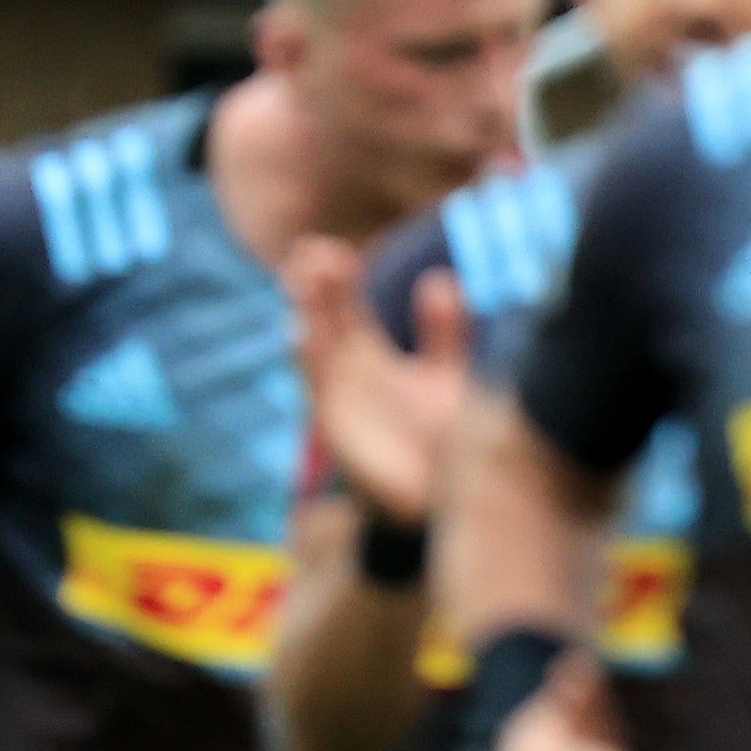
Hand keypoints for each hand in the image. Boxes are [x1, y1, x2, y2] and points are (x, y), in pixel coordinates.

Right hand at [286, 238, 466, 527]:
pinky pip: (318, 386)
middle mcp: (346, 371)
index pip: (343, 304)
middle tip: (315, 251)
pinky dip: (310, 358)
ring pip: (314, 343)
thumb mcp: (446, 378)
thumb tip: (441, 280)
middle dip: (315, 284)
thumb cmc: (440, 441)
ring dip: (308, 311)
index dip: (336, 275)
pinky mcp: (336, 423)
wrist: (441, 501)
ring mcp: (338, 395)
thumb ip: (443, 333)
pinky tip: (304, 331)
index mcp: (369, 355)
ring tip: (305, 276)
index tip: (335, 248)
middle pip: (322, 315)